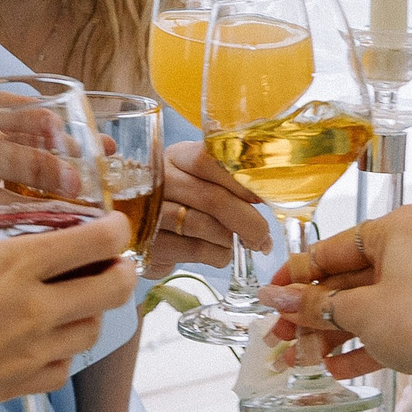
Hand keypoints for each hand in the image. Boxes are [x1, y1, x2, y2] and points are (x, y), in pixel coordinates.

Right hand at [0, 216, 135, 411]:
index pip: (92, 241)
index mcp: (10, 265)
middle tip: (111, 262)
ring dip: (94, 312)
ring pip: (96, 329)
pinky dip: (66, 353)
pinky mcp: (25, 385)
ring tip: (78, 302)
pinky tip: (46, 344)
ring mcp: (35, 350)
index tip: (112, 225)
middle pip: (114, 287)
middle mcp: (35, 306)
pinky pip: (66, 366)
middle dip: (122, 271)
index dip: (113, 230)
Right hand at [143, 141, 270, 277]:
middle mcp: (159, 180)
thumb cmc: (183, 201)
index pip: (210, 160)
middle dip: (247, 222)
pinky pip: (197, 250)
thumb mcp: (200, 179)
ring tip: (241, 245)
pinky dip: (218, 255)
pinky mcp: (151, 243)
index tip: (262, 198)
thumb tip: (267, 195)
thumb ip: (227, 180)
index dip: (241, 180)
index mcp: (177, 156)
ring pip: (205, 227)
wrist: (144, 229)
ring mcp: (150, 213)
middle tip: (263, 237)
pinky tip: (220, 253)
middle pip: (212, 198)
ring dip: (232, 240)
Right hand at [259, 205, 411, 391]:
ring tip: (300, 360)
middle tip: (280, 335)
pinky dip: (366, 343)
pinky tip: (335, 369)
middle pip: (351, 280)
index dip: (297, 276)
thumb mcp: (359, 311)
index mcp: (400, 228)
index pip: (334, 248)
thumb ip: (313, 305)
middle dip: (314, 314)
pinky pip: (394, 323)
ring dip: (334, 334)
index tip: (271, 297)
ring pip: (370, 305)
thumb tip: (272, 298)